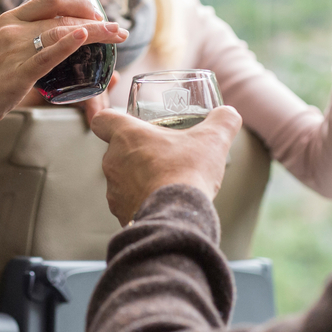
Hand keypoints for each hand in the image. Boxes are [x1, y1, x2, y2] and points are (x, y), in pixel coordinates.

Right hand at [0, 0, 128, 143]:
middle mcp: (13, 27)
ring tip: (116, 35)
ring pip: (59, 30)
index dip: (80, 3)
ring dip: (93, 31)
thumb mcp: (10, 56)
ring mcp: (13, 48)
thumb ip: (45, 60)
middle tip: (118, 29)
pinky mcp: (16, 72)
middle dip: (94, 17)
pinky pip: (45, 54)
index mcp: (11, 19)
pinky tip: (83, 38)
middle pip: (60, 11)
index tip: (100, 15)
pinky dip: (67, 44)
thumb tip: (92, 73)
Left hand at [90, 106, 241, 224]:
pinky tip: (161, 203)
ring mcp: (113, 190)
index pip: (102, 120)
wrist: (178, 217)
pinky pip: (127, 203)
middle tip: (161, 155)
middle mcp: (112, 161)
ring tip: (164, 182)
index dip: (112, 120)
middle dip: (136, 153)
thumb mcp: (213, 140)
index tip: (127, 124)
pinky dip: (141, 202)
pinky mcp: (120, 213)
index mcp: (126, 136)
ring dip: (138, 178)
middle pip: (115, 150)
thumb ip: (222, 121)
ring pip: (121, 178)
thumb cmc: (188, 172)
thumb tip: (229, 114)